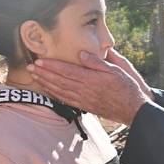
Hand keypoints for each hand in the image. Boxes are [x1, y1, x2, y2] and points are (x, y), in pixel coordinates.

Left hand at [30, 52, 151, 125]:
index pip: (67, 71)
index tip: (40, 61)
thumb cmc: (126, 86)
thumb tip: (81, 54)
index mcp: (91, 79)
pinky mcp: (85, 106)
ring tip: (35, 77)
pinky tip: (49, 90)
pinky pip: (66, 100)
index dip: (52, 66)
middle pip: (59, 81)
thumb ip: (97, 62)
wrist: (132, 109)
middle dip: (44, 74)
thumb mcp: (116, 70)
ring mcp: (84, 99)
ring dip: (46, 83)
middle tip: (30, 67)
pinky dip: (55, 94)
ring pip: (60, 91)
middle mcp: (85, 90)